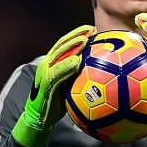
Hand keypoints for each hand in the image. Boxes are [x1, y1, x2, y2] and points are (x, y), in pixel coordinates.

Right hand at [12, 25, 95, 146]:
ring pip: (59, 55)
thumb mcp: (71, 86)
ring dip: (72, 46)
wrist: (40, 118)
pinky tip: (77, 62)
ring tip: (84, 40)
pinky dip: (66, 66)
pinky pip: (57, 73)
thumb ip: (82, 77)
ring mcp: (45, 72)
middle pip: (63, 45)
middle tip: (91, 30)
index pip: (66, 44)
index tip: (92, 29)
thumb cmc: (58, 101)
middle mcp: (48, 64)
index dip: (78, 34)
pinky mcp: (45, 83)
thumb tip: (105, 74)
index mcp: (54, 62)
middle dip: (76, 35)